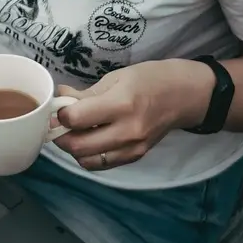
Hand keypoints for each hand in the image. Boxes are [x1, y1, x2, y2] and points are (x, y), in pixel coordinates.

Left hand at [52, 60, 215, 170]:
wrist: (184, 95)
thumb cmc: (150, 79)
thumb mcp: (116, 77)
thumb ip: (86, 93)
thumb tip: (59, 98)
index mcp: (121, 104)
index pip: (76, 119)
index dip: (60, 115)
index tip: (59, 109)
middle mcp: (127, 130)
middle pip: (78, 146)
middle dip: (60, 136)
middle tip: (58, 124)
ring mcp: (132, 148)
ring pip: (86, 160)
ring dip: (73, 149)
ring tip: (74, 132)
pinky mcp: (136, 157)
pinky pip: (102, 164)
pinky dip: (89, 156)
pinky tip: (90, 140)